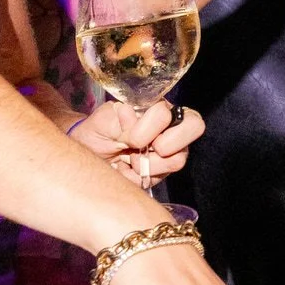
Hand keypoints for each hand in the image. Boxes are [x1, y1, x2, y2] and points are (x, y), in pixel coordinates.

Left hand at [74, 99, 203, 180]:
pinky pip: (161, 177)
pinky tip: (128, 170)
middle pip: (195, 126)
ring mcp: (171, 150)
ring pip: (178, 159)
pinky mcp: (163, 171)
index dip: (151, 126)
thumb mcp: (104, 120)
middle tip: (141, 149)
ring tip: (129, 160)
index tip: (129, 135)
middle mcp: (171, 127)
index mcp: (158, 107)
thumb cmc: (98, 131)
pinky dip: (140, 177)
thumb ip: (120, 117)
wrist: (89, 155)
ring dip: (148, 164)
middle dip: (166, 143)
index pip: (170, 112)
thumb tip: (131, 114)